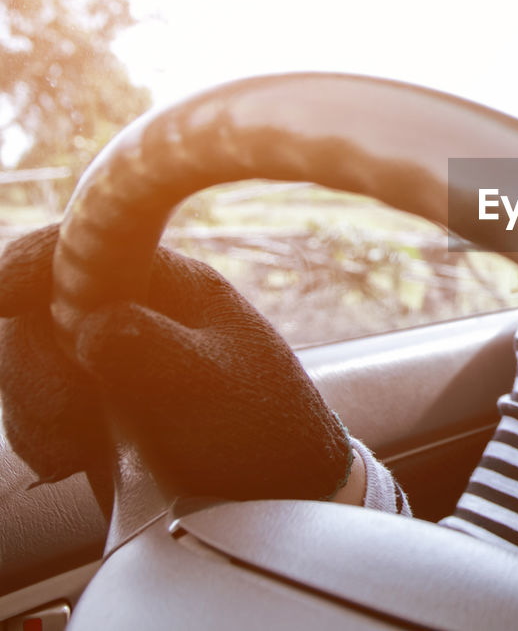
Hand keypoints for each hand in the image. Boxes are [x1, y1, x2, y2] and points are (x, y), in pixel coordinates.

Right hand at [0, 225, 351, 501]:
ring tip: (78, 448)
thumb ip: (154, 352)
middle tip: (67, 417)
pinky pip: (38, 406)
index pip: (88, 243)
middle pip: (37, 311)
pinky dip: (44, 434)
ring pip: (29, 363)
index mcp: (171, 281)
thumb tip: (89, 325)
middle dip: (33, 367)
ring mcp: (108, 352)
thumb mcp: (216, 387)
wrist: (282, 482)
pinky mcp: (93, 398)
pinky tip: (76, 458)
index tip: (0, 294)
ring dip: (36, 408)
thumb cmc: (264, 423)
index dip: (32, 261)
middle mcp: (132, 306)